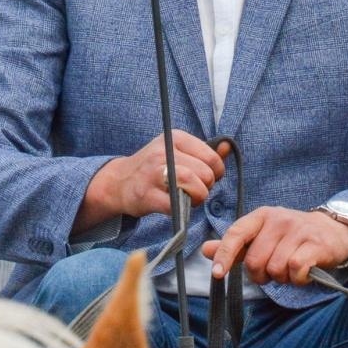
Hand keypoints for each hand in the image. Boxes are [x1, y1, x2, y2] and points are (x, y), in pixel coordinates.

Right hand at [86, 132, 229, 220]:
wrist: (120, 182)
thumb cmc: (155, 167)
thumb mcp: (179, 151)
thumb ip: (205, 151)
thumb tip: (227, 148)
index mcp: (175, 138)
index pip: (211, 157)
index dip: (216, 173)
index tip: (207, 179)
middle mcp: (164, 151)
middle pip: (204, 173)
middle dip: (207, 187)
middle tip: (197, 191)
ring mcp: (153, 172)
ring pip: (192, 184)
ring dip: (198, 197)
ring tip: (190, 199)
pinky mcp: (147, 194)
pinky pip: (175, 205)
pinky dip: (182, 210)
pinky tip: (176, 206)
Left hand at [202, 206, 347, 285]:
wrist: (334, 231)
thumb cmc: (292, 237)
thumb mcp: (263, 235)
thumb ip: (236, 245)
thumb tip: (205, 250)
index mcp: (261, 216)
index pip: (236, 234)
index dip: (224, 255)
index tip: (217, 274)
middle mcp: (278, 219)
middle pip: (255, 260)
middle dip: (261, 275)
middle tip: (274, 271)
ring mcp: (297, 230)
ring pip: (275, 269)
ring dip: (282, 278)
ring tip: (291, 270)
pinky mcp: (315, 244)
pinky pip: (295, 270)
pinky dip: (297, 279)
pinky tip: (303, 273)